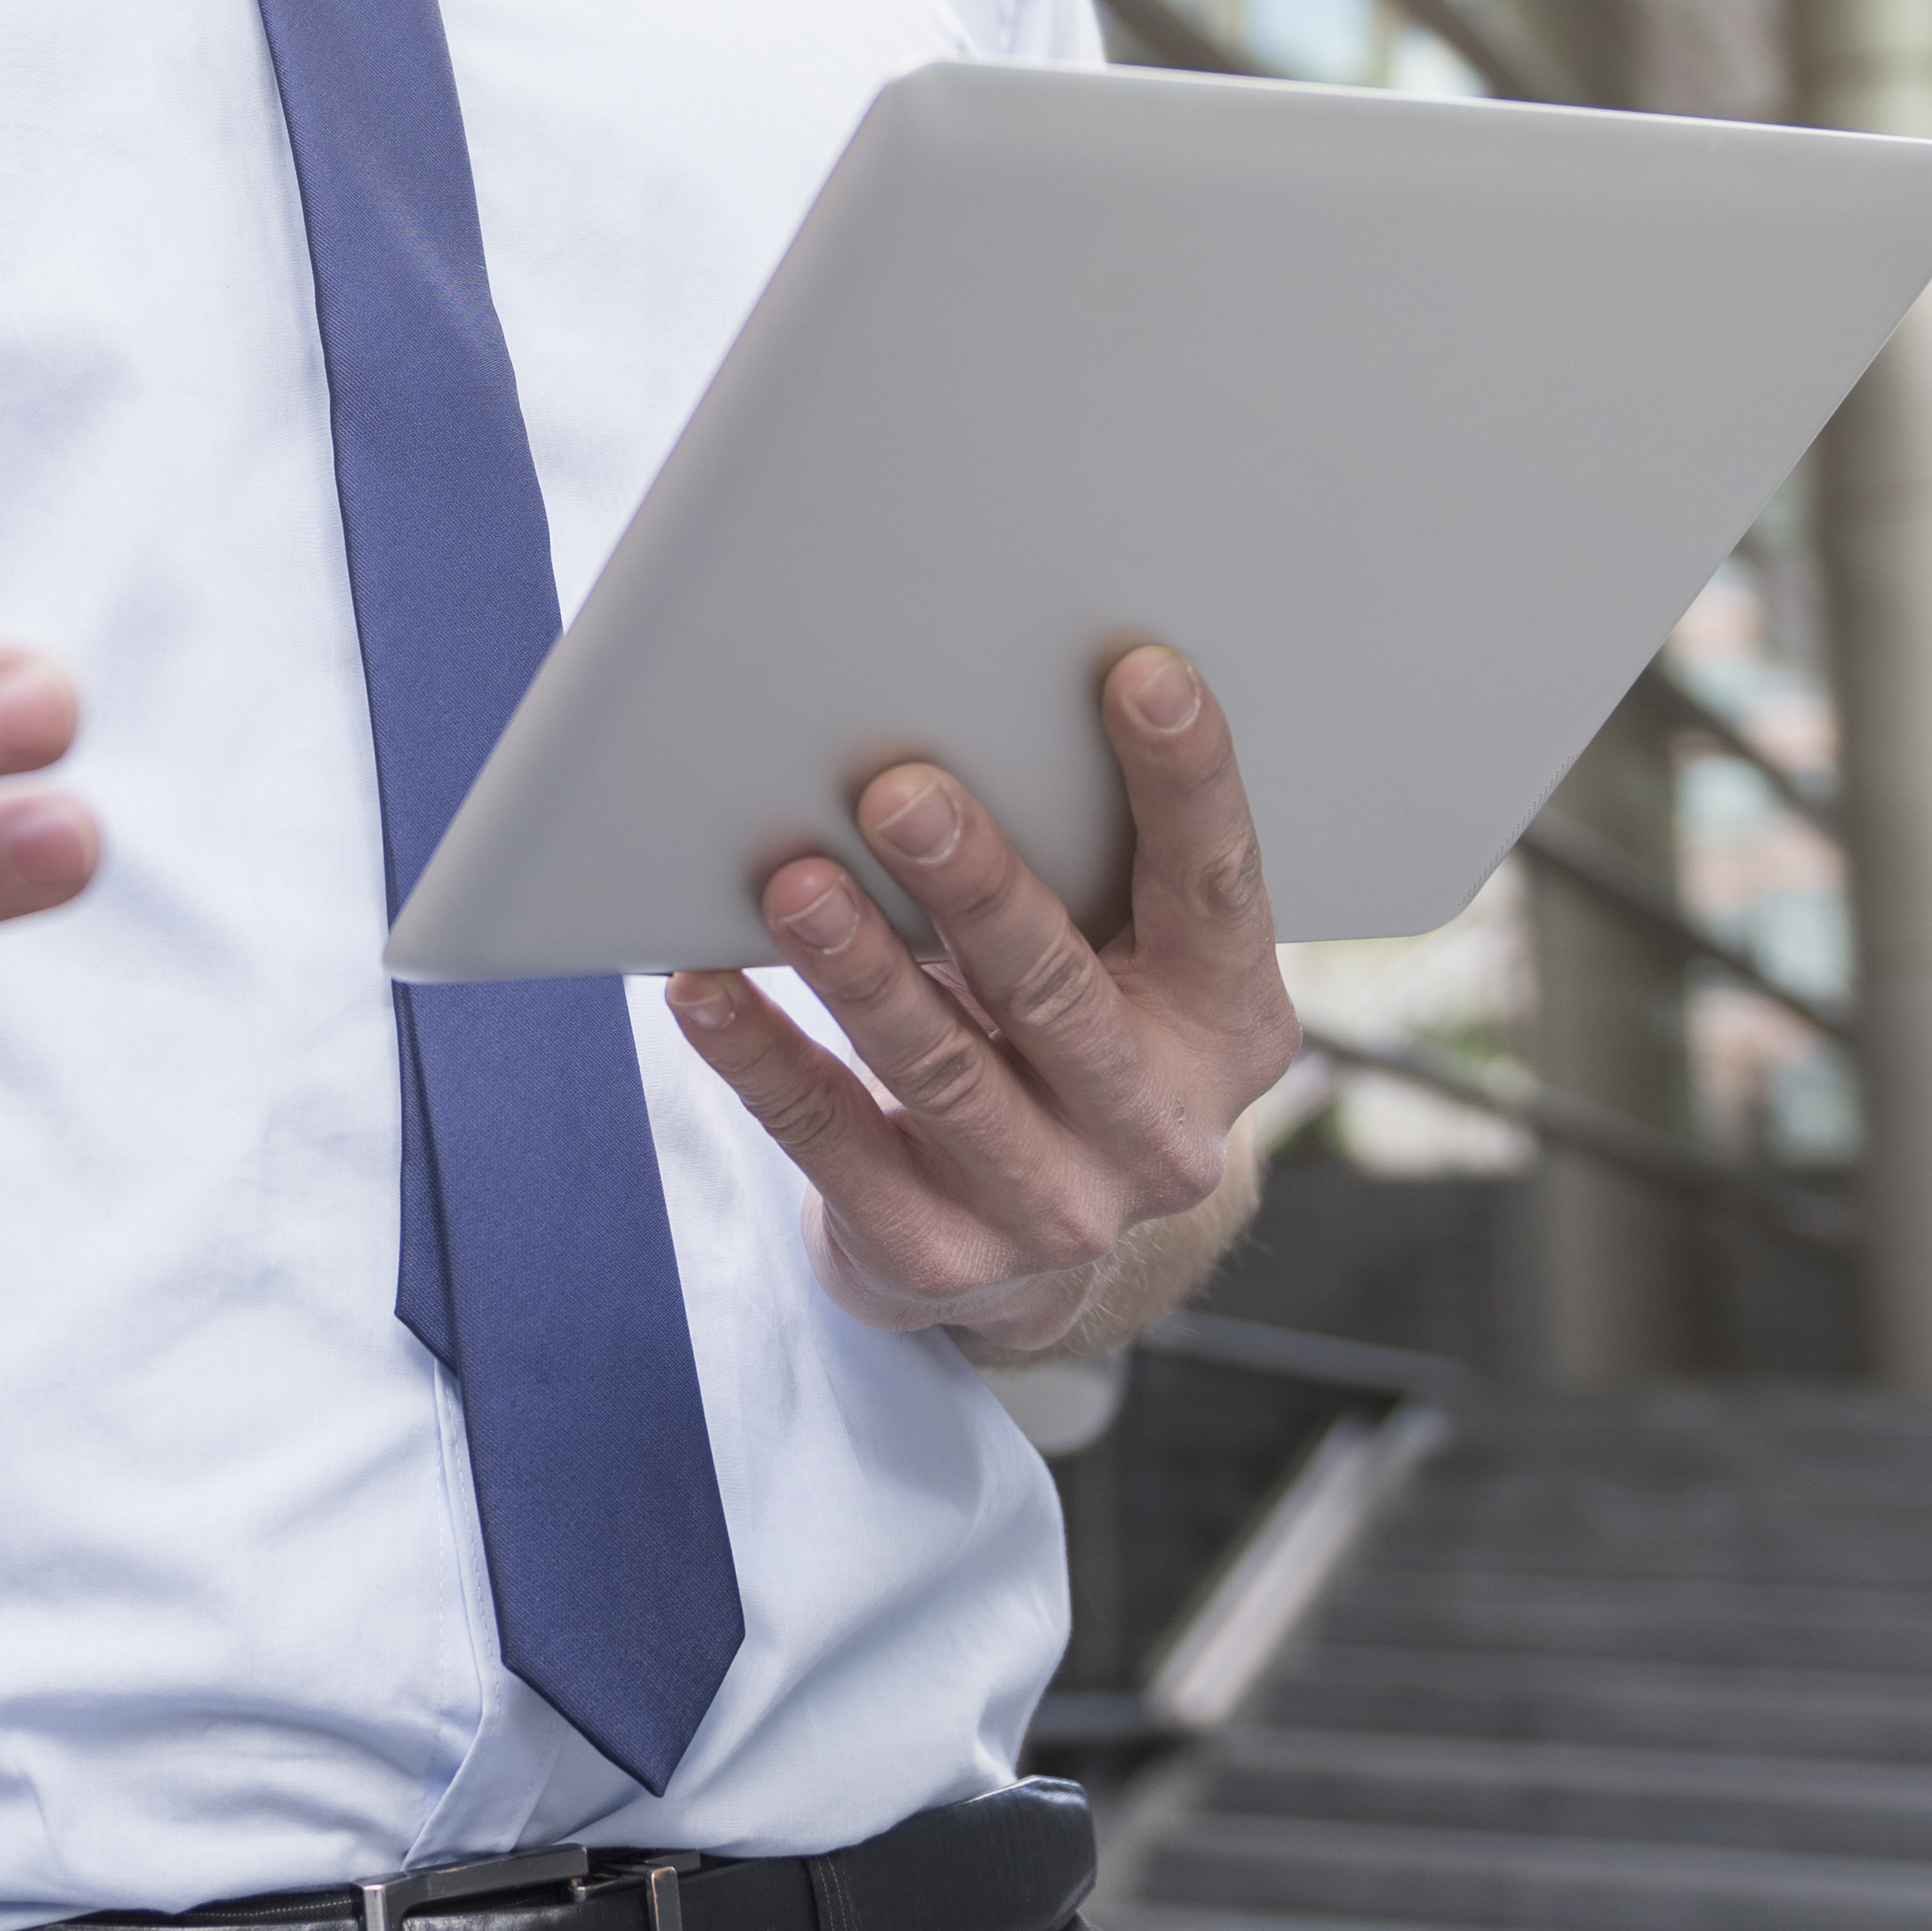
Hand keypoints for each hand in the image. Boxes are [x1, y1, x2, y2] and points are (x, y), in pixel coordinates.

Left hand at [660, 647, 1302, 1359]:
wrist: (1034, 1258)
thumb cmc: (1063, 1036)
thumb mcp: (1116, 964)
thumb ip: (1082, 865)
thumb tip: (961, 709)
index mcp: (1230, 1028)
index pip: (1217, 890)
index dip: (1188, 781)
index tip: (1141, 672)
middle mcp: (1160, 1132)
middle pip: (1058, 993)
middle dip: (977, 888)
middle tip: (898, 793)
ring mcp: (1053, 1208)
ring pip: (941, 1073)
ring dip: (859, 970)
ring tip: (790, 882)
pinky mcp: (937, 1257)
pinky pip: (832, 1141)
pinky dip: (761, 1058)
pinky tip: (702, 987)